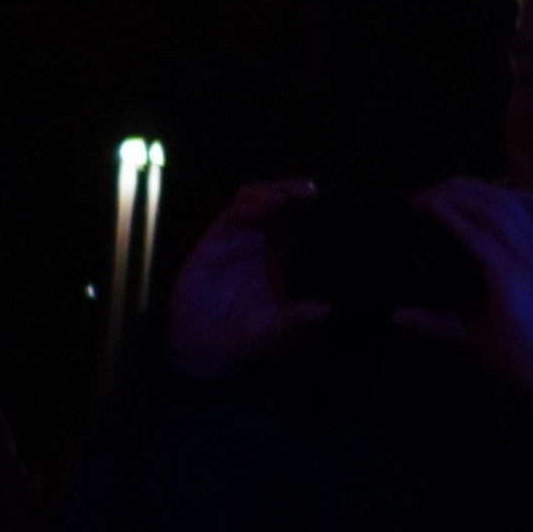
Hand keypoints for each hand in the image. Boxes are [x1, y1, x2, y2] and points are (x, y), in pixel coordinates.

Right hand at [164, 178, 325, 381]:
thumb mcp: (280, 328)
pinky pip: (228, 217)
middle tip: (306, 191)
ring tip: (278, 200)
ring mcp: (235, 238)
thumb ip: (299, 318)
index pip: (296, 216)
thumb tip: (325, 311)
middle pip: (273, 197)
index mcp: (280, 252)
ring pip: (249, 199)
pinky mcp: (213, 242)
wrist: (208, 344)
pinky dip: (242, 209)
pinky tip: (255, 212)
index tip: (321, 200)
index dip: (306, 204)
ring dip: (264, 193)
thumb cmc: (247, 333)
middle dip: (288, 187)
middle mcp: (259, 239)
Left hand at [399, 179, 532, 422]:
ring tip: (423, 200)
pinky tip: (434, 211)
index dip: (480, 191)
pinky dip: (454, 218)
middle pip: (502, 196)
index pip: (520, 202)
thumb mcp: (472, 327)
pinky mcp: (512, 275)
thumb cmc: (522, 350)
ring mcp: (528, 258)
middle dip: (460, 187)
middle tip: (422, 195)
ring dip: (455, 195)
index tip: (442, 196)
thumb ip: (437, 317)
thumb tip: (396, 312)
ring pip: (494, 206)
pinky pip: (480, 236)